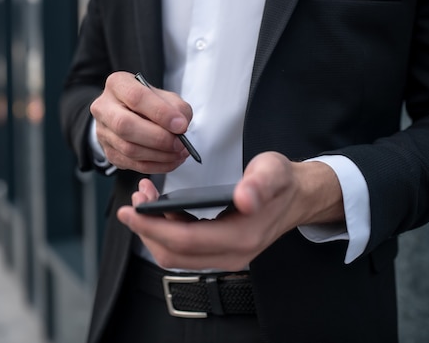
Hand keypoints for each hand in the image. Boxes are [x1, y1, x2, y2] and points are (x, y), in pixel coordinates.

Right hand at [90, 71, 192, 172]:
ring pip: (129, 149)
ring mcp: (103, 132)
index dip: (160, 113)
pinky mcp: (109, 152)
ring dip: (160, 155)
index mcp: (117, 84)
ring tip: (179, 152)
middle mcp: (104, 107)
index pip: (136, 97)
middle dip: (158, 138)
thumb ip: (176, 108)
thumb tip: (180, 126)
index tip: (181, 125)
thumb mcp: (166, 96)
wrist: (132, 114)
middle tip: (179, 143)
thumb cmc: (150, 103)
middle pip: (124, 125)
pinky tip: (171, 161)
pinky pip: (133, 164)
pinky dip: (157, 165)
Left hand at [117, 152, 344, 270]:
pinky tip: (160, 208)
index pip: (186, 241)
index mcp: (240, 237)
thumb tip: (245, 198)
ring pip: (176, 255)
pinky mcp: (220, 251)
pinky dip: (166, 231)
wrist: (297, 196)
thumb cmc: (281, 181)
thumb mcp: (272, 172)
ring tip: (144, 200)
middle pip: (174, 254)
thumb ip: (259, 183)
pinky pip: (184, 249)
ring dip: (153, 231)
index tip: (130, 211)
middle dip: (146, 229)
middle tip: (134, 201)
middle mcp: (231, 254)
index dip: (153, 228)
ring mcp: (225, 256)